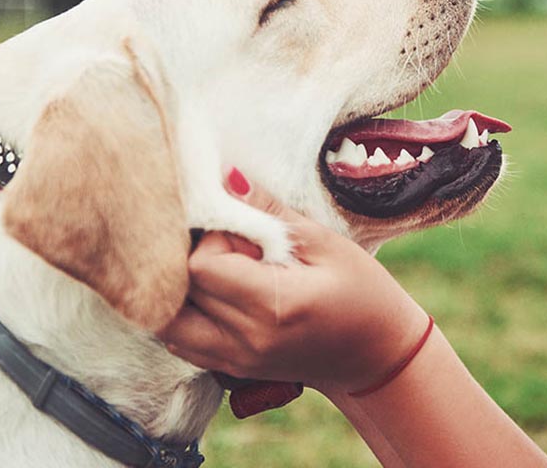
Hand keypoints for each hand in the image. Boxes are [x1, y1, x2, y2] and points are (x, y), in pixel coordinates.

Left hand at [159, 176, 429, 395]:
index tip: (243, 231)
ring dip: (182, 288)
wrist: (378, 355)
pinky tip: (218, 294)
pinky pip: (180, 341)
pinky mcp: (230, 369)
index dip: (214, 237)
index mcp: (275, 305)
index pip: (202, 265)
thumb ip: (271, 213)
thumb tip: (227, 178)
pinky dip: (186, 313)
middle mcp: (247, 339)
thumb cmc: (364, 294)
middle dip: (196, 258)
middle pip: (180, 289)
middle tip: (234, 247)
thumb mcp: (328, 244)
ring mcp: (235, 360)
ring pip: (168, 320)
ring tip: (220, 270)